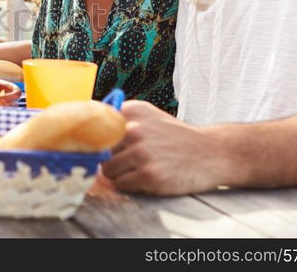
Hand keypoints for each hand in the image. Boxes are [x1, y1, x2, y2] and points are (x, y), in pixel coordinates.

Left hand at [100, 101, 227, 195]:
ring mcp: (141, 153)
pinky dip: (131, 185)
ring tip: (140, 168)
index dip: (92, 139)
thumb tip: (85, 125)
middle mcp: (134, 129)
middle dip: (109, 158)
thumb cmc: (175, 136)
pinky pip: (121, 184)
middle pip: (99, 151)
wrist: (211, 152)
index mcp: (131, 111)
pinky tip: (147, 177)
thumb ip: (118, 116)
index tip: (93, 145)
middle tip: (129, 160)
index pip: (93, 125)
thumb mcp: (148, 115)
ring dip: (120, 174)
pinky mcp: (149, 175)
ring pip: (107, 170)